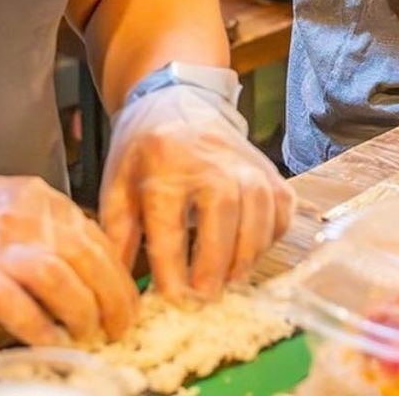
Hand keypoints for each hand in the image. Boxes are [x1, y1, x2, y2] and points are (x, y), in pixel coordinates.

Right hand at [0, 172, 136, 343]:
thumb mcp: (8, 214)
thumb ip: (45, 234)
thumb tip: (87, 275)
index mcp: (40, 201)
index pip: (95, 238)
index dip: (117, 275)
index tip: (128, 304)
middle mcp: (26, 218)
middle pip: (86, 257)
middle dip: (111, 297)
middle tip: (118, 328)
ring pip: (60, 275)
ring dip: (81, 310)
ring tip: (87, 335)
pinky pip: (15, 303)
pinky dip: (38, 325)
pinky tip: (48, 342)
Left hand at [99, 86, 293, 301]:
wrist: (177, 98)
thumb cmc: (144, 148)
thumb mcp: (117, 184)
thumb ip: (118, 235)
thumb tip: (121, 286)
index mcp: (164, 163)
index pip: (170, 224)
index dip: (172, 269)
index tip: (173, 300)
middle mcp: (210, 159)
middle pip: (223, 215)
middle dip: (216, 263)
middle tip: (205, 298)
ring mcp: (245, 161)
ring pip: (259, 212)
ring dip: (247, 255)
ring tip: (229, 281)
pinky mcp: (268, 168)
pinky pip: (281, 208)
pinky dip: (271, 236)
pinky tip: (250, 251)